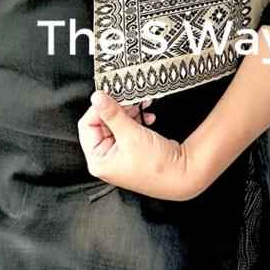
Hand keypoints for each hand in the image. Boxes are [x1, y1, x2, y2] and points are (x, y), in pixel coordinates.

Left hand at [77, 91, 204, 201]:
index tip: (110, 95)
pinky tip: (148, 116)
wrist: (183, 175)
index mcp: (98, 160)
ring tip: (142, 105)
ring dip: (129, 112)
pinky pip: (128, 129)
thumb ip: (112, 114)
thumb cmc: (157, 165)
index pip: (87, 125)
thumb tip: (97, 97)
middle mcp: (106, 159)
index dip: (98, 108)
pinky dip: (137, 119)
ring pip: (117, 124)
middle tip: (129, 97)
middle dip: (117, 108)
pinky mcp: (132, 150)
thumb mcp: (130, 135)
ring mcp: (120, 155)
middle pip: (102, 123)